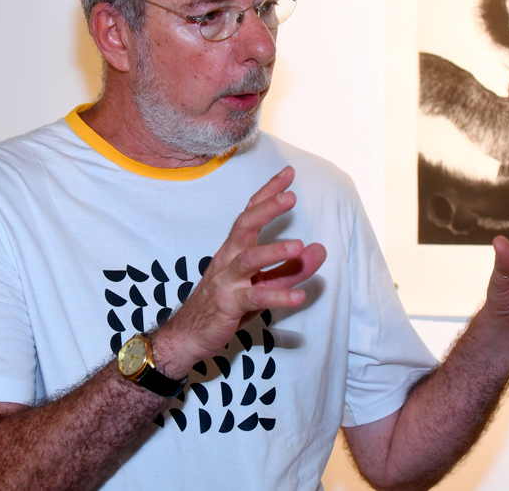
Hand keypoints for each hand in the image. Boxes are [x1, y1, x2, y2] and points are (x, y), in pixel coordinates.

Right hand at [157, 166, 326, 372]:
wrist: (189, 335)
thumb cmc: (226, 304)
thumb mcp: (263, 285)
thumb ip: (291, 269)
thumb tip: (319, 250)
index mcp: (234, 248)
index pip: (250, 212)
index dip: (268, 192)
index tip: (289, 173)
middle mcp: (228, 258)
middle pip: (245, 226)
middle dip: (267, 209)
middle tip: (291, 197)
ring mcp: (226, 281)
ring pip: (248, 259)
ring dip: (274, 251)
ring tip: (299, 246)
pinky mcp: (228, 305)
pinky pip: (254, 298)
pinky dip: (278, 297)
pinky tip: (299, 296)